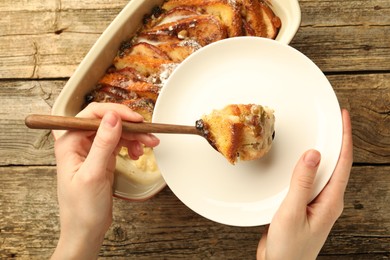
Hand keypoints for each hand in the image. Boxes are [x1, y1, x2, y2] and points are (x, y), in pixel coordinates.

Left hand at [51, 103, 159, 258]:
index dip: (116, 113)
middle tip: (149, 134)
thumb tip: (112, 117)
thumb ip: (103, 144)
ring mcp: (92, 150)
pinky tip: (138, 154)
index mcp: (69, 142)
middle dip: (130, 127)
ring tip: (149, 145)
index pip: (93, 115)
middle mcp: (79, 143)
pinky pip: (120, 144)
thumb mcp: (93, 174)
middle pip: (108, 122)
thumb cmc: (81, 208)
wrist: (86, 230)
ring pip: (117, 132)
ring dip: (134, 137)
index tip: (135, 119)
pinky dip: (132, 146)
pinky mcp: (103, 158)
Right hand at [257, 109, 352, 259]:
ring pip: (321, 171)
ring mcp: (316, 203)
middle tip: (332, 120)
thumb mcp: (292, 212)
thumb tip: (313, 154)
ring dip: (321, 152)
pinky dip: (305, 166)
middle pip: (336, 164)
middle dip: (336, 140)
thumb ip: (302, 183)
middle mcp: (327, 200)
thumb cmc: (289, 248)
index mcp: (330, 201)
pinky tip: (298, 162)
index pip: (343, 162)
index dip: (345, 137)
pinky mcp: (304, 205)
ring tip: (318, 134)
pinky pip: (308, 180)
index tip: (344, 117)